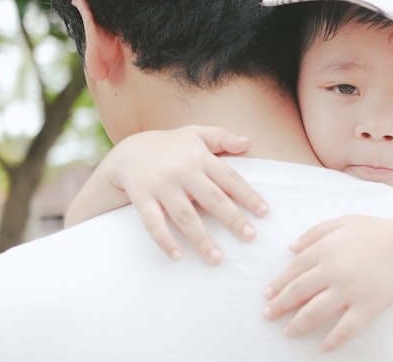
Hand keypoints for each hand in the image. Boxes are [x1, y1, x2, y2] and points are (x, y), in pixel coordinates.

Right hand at [108, 125, 266, 262]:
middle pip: (211, 198)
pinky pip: (153, 223)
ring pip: (184, 216)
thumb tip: (249, 142)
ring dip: (201, 239)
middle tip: (250, 237)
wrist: (128, 151)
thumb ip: (222, 137)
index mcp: (199, 158)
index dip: (248, 195)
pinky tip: (177, 257)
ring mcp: (161, 186)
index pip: (229, 178)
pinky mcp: (142, 199)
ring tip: (217, 259)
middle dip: (232, 218)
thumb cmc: (170, 146)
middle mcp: (182, 172)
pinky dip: (164, 241)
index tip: (264, 212)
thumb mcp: (196, 134)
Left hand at [261, 215, 392, 351]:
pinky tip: (321, 349)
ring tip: (288, 331)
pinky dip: (332, 341)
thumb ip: (315, 232)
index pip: (293, 270)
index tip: (267, 294)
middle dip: (279, 305)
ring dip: (297, 324)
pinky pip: (346, 329)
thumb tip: (290, 247)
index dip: (278, 284)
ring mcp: (350, 290)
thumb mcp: (343, 222)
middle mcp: (333, 270)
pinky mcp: (368, 306)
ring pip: (315, 313)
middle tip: (268, 315)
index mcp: (326, 248)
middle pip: (298, 292)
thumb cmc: (378, 232)